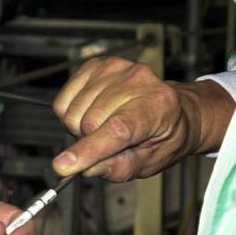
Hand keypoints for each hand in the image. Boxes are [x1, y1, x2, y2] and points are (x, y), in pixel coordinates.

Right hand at [51, 58, 233, 180]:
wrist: (173, 108)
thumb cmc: (164, 136)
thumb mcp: (150, 162)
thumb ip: (120, 168)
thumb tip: (86, 169)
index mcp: (159, 106)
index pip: (118, 129)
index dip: (89, 149)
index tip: (64, 166)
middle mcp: (138, 80)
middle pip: (89, 123)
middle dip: (90, 142)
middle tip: (110, 142)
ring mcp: (115, 68)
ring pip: (73, 114)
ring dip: (80, 128)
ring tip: (103, 126)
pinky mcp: (95, 66)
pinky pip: (62, 101)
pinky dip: (71, 114)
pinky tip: (92, 113)